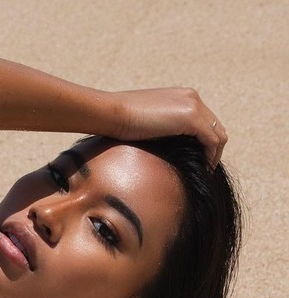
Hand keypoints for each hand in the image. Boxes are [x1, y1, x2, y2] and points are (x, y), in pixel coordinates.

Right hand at [111, 88, 226, 166]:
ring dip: (214, 154)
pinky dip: (210, 156)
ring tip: (205, 170)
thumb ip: (162, 127)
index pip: (204, 120)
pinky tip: (202, 168)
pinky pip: (212, 141)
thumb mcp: (147, 121)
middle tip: (204, 167)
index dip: (204, 141)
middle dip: (212, 148)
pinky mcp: (192, 117)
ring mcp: (193, 106)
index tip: (198, 158)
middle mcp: (192, 97)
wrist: (110, 113)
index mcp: (182, 96)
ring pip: (218, 134)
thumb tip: (168, 147)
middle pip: (215, 127)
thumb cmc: (120, 120)